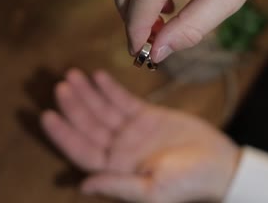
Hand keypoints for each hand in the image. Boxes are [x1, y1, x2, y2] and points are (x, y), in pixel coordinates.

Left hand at [41, 69, 240, 202]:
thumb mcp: (153, 191)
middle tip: (61, 85)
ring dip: (88, 93)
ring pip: (103, 110)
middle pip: (89, 126)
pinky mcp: (147, 116)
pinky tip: (98, 76)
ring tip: (73, 75)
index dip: (64, 134)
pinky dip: (111, 88)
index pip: (82, 151)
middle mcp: (120, 150)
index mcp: (117, 170)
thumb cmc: (189, 183)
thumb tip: (82, 185)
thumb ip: (117, 185)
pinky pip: (124, 100)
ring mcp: (132, 132)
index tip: (47, 115)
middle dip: (74, 106)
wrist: (220, 165)